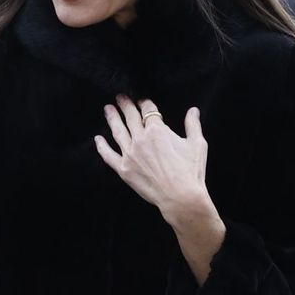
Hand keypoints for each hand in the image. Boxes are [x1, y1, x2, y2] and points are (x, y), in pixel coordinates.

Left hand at [94, 96, 209, 220]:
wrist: (181, 197)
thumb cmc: (191, 171)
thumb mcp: (197, 144)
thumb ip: (193, 125)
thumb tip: (193, 110)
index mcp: (157, 130)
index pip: (147, 110)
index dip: (144, 102)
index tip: (142, 100)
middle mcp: (140, 139)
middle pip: (129, 117)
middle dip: (125, 105)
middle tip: (120, 97)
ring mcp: (129, 154)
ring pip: (117, 131)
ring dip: (112, 118)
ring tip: (108, 109)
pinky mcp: (123, 169)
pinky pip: (108, 155)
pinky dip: (102, 146)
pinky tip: (98, 139)